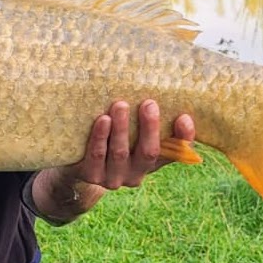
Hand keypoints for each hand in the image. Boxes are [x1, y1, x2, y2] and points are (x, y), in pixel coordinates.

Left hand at [30, 100, 195, 224]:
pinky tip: (103, 119)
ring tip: (121, 105)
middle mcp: (137, 174)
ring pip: (120, 153)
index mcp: (152, 162)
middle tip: (148, 103)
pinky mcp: (91, 175)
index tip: (185, 117)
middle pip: (149, 153)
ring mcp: (113, 178)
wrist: (77, 164)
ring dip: (122, 128)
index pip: (176, 152)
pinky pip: (96, 155)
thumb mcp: (132, 132)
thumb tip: (161, 84)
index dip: (184, 138)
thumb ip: (146, 117)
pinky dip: (100, 137)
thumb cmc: (111, 138)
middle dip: (149, 127)